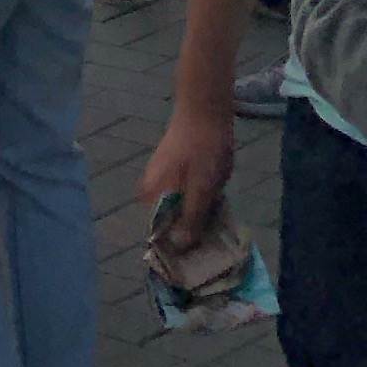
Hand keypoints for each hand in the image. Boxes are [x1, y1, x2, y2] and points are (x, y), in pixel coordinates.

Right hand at [140, 91, 235, 256]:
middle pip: (168, 225)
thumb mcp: (202, 190)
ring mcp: (161, 178)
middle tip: (213, 239)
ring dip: (195, 218)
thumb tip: (178, 247)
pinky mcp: (172, 170)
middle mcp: (150, 189)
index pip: (158, 237)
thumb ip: (189, 220)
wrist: (205, 108)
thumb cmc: (203, 149)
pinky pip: (181, 197)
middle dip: (189, 234)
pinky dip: (196, 203)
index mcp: (152, 196)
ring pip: (177, 211)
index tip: (199, 259)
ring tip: (216, 222)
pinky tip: (213, 201)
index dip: (178, 250)